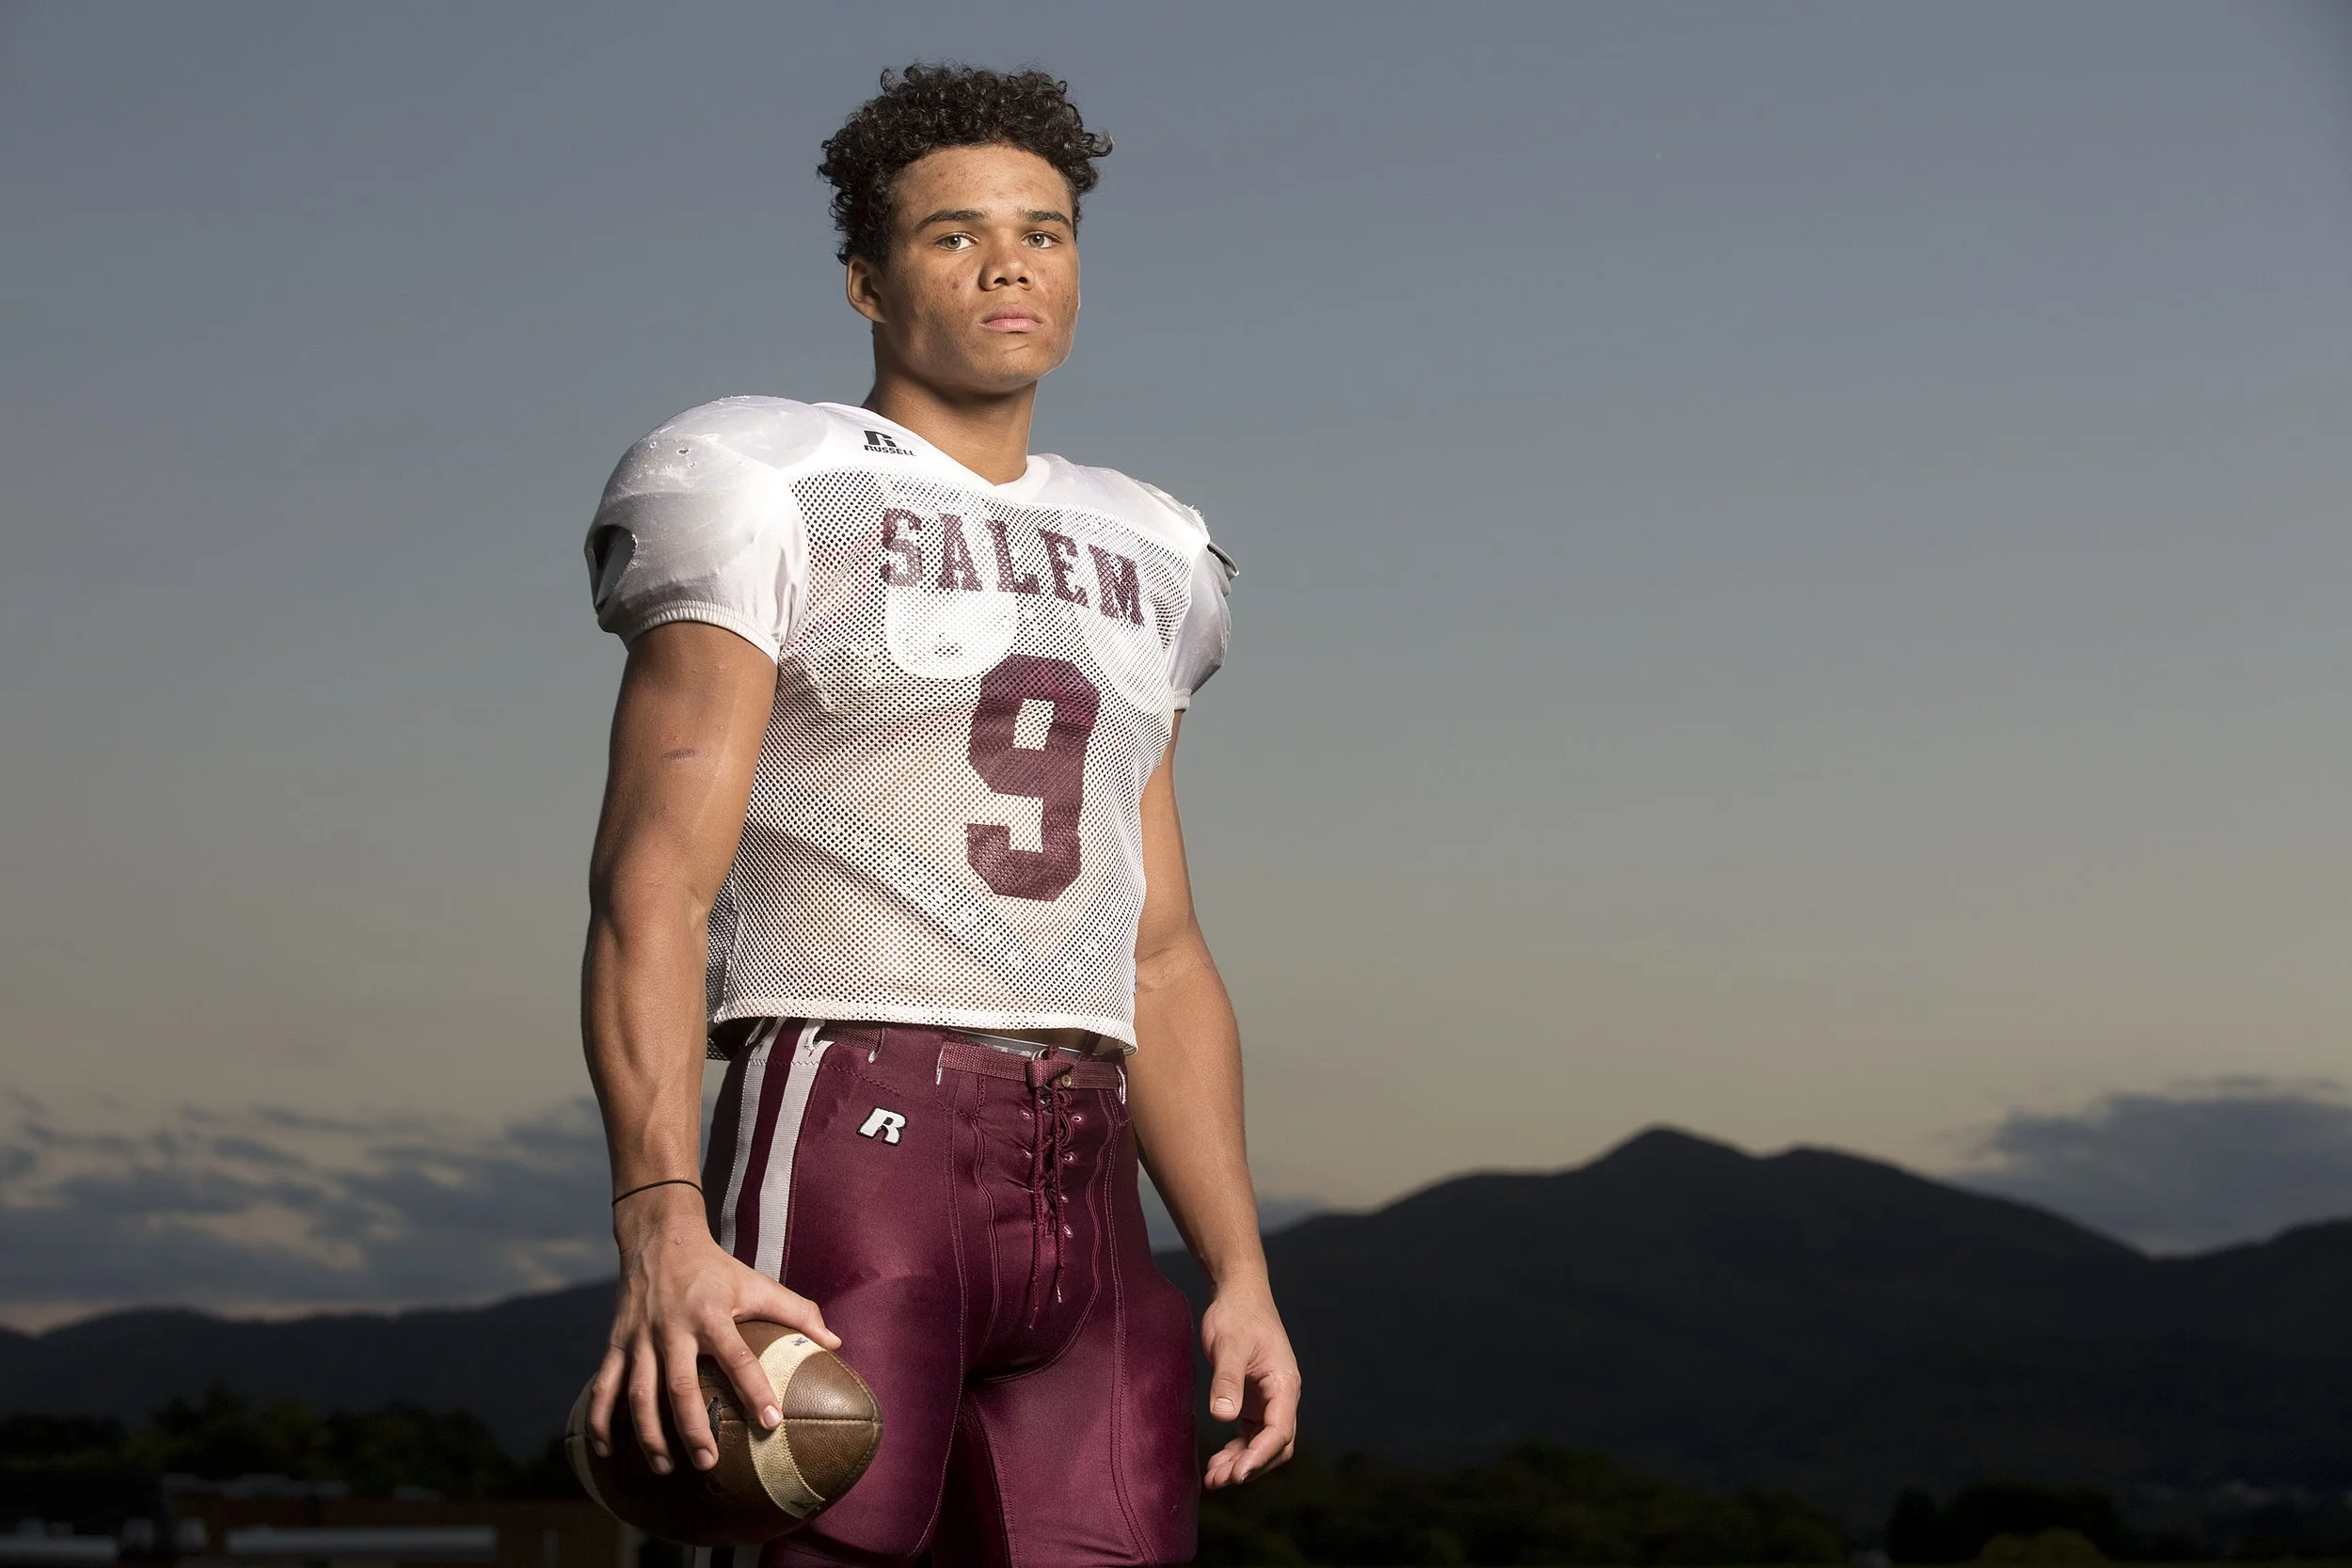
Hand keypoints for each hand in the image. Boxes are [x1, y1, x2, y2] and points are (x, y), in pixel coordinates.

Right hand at [585, 1184, 840, 1474]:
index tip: (772, 1422)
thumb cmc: (716, 1268)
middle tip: (708, 1463)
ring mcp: (639, 1337)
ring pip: (638, 1393)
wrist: (659, 1238)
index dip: (754, 1390)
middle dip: (692, 1428)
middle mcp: (672, 1327)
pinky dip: (600, 1420)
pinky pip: (604, 1387)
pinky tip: (605, 1453)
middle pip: (679, 1385)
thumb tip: (835, 1343)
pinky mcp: (616, 1343)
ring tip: (665, 1468)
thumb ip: (797, 1312)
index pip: (737, 1357)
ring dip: (649, 1434)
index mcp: (711, 1313)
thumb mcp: (756, 1283)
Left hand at [1199, 1279, 1299, 1487]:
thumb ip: (1227, 1380)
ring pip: (1261, 1445)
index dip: (1260, 1456)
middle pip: (1275, 1446)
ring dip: (1241, 1464)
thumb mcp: (1230, 1346)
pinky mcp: (1252, 1402)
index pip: (1280, 1431)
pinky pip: (1248, 1436)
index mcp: (1284, 1385)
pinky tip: (1216, 1463)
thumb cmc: (1238, 1315)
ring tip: (1213, 1480)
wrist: (1238, 1295)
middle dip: (1250, 1467)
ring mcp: (1267, 1402)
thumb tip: (1223, 1417)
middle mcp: (1281, 1398)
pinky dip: (1235, 1452)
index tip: (1237, 1474)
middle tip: (1220, 1481)